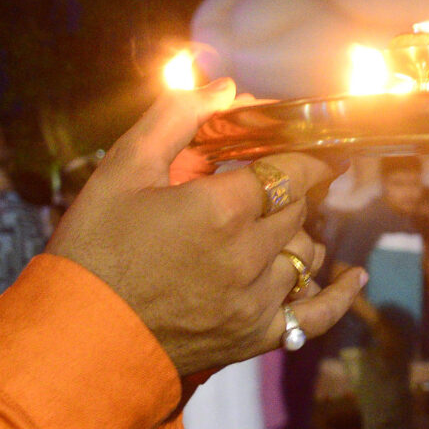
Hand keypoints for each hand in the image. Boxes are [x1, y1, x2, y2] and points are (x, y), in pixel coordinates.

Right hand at [49, 82, 363, 377]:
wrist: (75, 340)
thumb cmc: (92, 249)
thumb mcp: (122, 168)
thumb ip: (176, 118)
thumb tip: (225, 87)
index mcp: (220, 208)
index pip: (289, 168)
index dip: (301, 153)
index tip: (305, 143)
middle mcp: (248, 255)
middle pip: (298, 208)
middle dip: (290, 189)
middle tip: (271, 180)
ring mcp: (254, 300)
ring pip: (305, 252)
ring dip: (295, 233)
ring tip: (269, 225)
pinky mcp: (251, 337)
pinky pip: (313, 315)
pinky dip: (337, 294)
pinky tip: (354, 277)